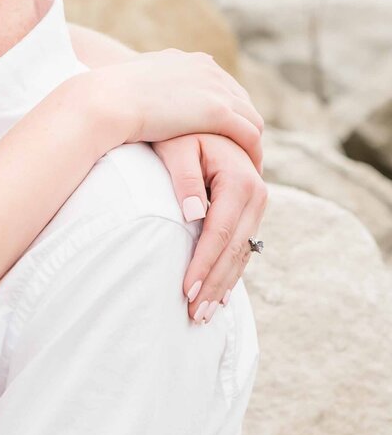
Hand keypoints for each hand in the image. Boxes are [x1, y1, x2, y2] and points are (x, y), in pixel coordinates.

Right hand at [90, 51, 263, 171]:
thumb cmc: (109, 98)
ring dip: (251, 144)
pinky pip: (250, 135)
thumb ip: (146, 86)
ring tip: (246, 168)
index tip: (223, 135)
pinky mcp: (218, 111)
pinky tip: (247, 172)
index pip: (222, 86)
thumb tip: (138, 97)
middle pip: (242, 101)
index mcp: (190, 62)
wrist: (107, 100)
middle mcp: (208, 69)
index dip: (226, 112)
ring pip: (251, 119)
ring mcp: (215, 88)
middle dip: (243, 127)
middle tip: (240, 155)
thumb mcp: (133, 84)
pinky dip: (252, 154)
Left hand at [152, 133, 267, 320]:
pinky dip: (230, 273)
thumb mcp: (177, 148)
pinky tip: (218, 296)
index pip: (219, 232)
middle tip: (194, 314)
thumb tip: (194, 214)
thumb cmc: (180, 133)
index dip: (204, 263)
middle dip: (214, 284)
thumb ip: (184, 179)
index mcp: (240, 179)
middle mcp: (256, 194)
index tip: (186, 290)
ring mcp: (257, 205)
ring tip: (202, 314)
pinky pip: (242, 248)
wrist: (201, 119)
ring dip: (223, 285)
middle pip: (234, 249)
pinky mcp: (250, 212)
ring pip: (241, 253)